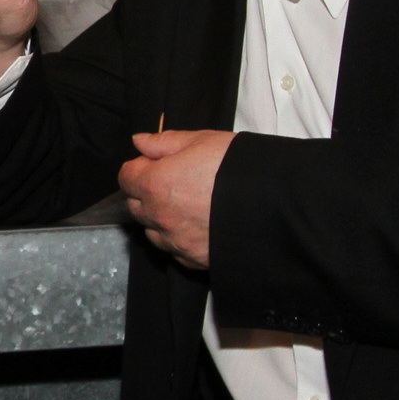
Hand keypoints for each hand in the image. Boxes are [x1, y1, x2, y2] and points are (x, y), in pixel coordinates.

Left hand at [119, 129, 232, 269]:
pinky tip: (198, 224)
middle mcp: (159, 216)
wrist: (272, 204)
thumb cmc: (237, 168)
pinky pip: (174, 249)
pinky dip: (179, 237)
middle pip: (136, 205)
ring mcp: (174, 240)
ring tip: (188, 204)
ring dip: (160, 218)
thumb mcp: (201, 141)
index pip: (126, 177)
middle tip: (174, 181)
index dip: (139, 167)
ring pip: (152, 230)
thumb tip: (140, 142)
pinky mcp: (192, 258)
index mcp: (155, 184)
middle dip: (147, 192)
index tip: (156, 163)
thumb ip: (164, 142)